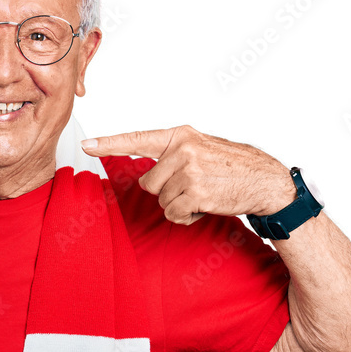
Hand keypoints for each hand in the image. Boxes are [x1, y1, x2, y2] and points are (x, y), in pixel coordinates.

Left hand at [81, 124, 295, 223]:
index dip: (108, 144)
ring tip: (203, 194)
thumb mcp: (201, 148)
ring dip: (178, 205)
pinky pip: (174, 213)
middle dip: (166, 191)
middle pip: (147, 183)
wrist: (265, 181)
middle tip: (193, 186)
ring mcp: (189, 171)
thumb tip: (146, 175)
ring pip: (161, 200)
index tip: (85, 145)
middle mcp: (182, 150)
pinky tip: (205, 205)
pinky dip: (186, 216)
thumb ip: (173, 155)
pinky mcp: (195, 193)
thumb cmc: (232, 167)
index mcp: (180, 135)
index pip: (137, 139)